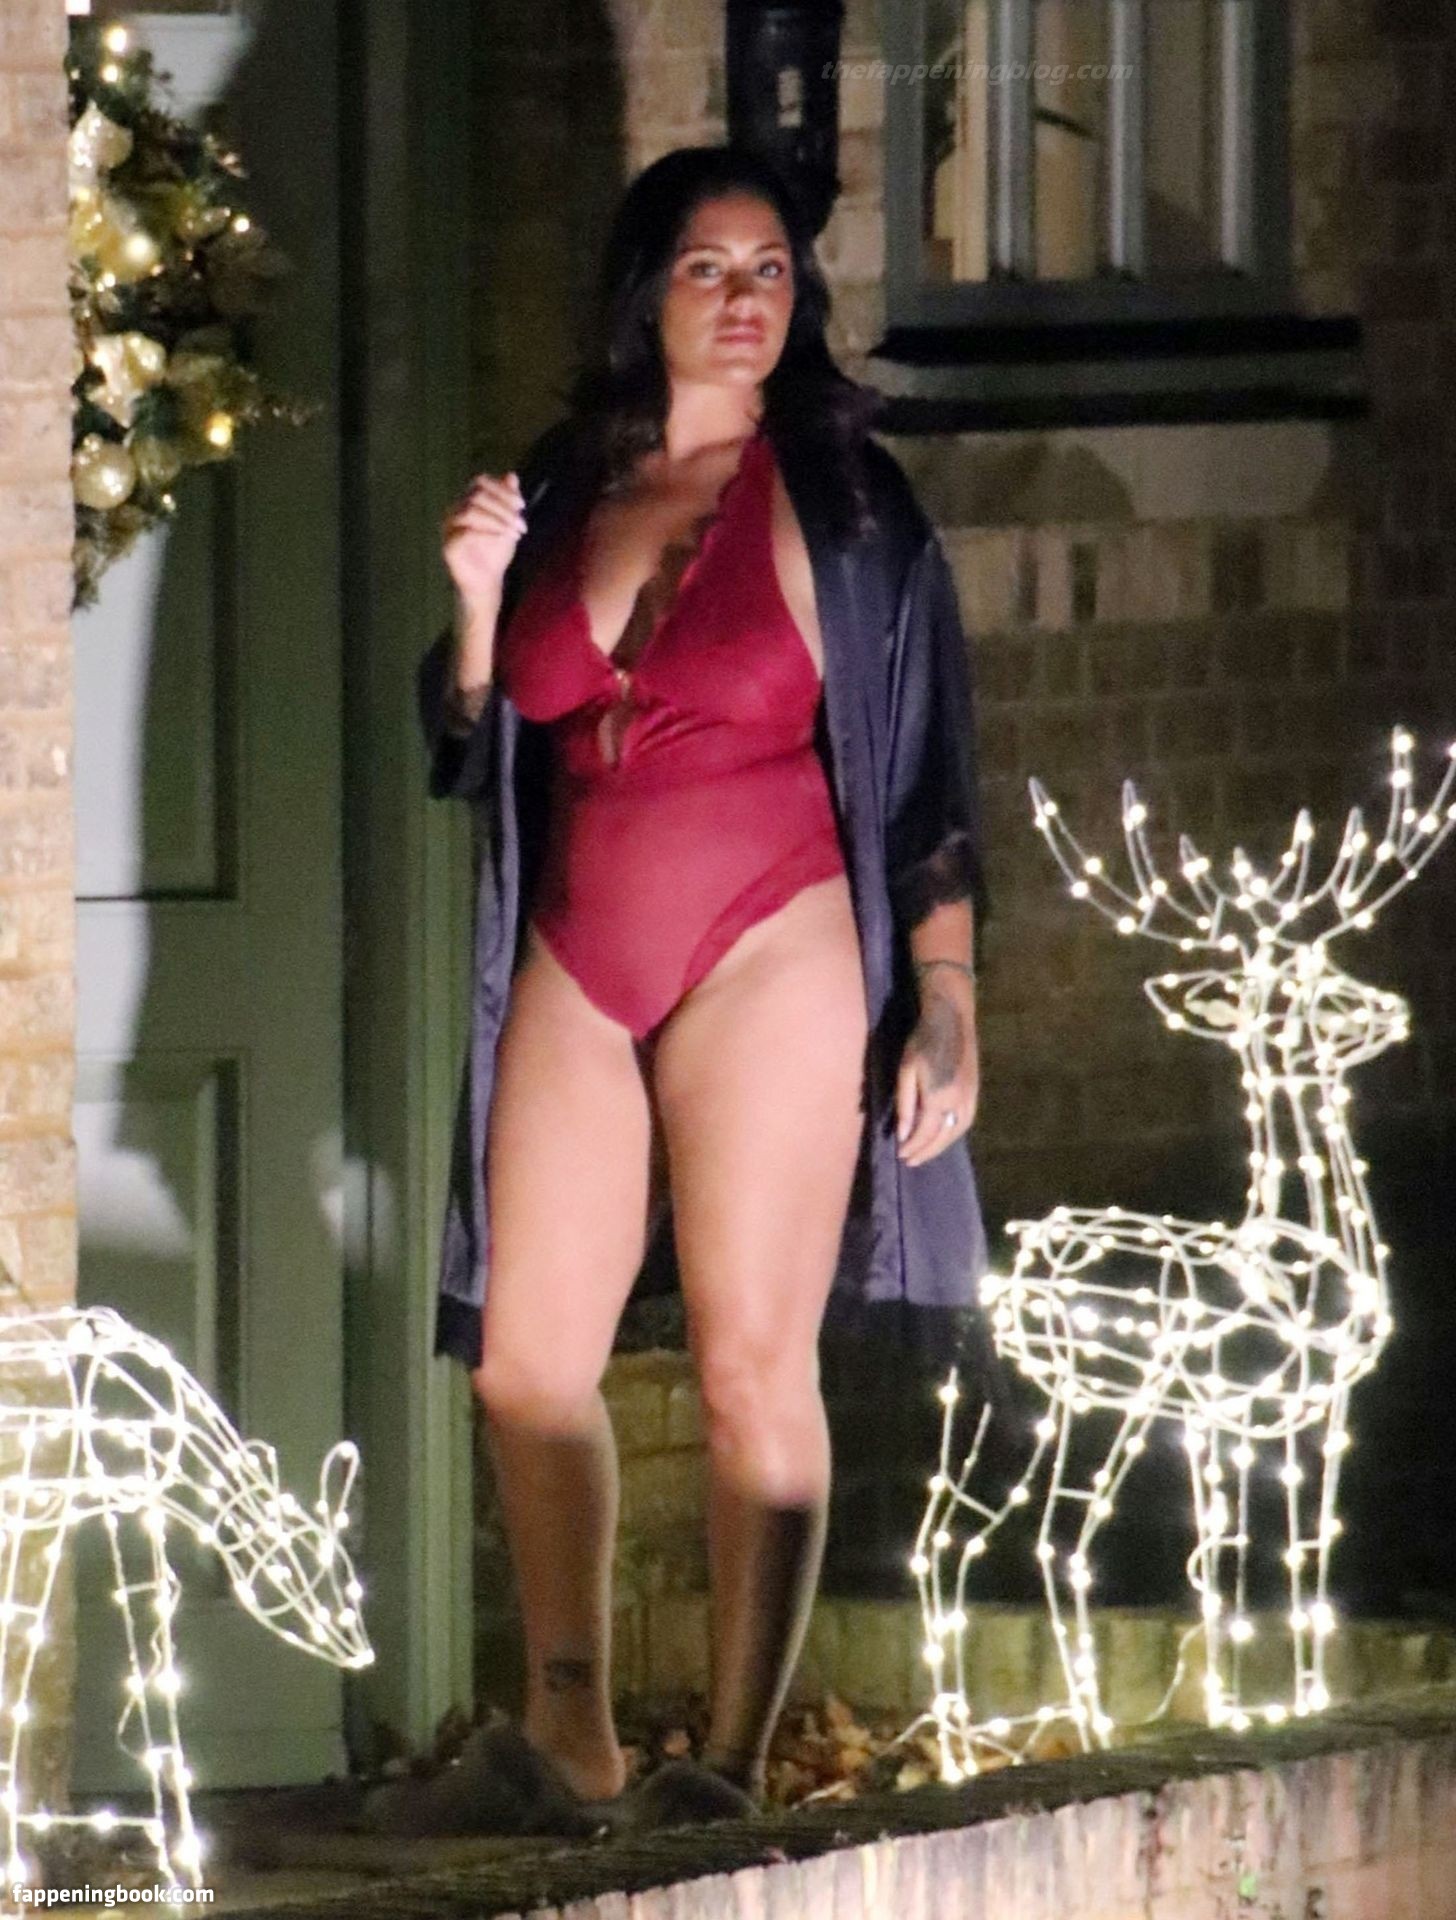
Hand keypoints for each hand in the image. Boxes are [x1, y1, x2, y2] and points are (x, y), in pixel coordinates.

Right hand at [442, 470, 527, 601]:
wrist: (488, 582)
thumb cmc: (496, 552)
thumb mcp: (508, 523)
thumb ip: (509, 500)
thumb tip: (512, 475)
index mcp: (468, 502)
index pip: (481, 482)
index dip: (502, 490)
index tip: (522, 506)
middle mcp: (455, 510)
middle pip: (477, 495)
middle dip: (504, 508)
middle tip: (521, 526)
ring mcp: (449, 528)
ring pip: (470, 511)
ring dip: (497, 520)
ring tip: (514, 534)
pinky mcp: (449, 546)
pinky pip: (464, 532)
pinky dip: (486, 533)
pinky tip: (501, 540)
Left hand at [894, 971, 978, 1166]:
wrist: (951, 1018)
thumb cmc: (922, 1042)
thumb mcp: (906, 1071)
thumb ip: (904, 1105)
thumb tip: (902, 1134)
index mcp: (938, 1098)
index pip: (925, 1133)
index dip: (912, 1147)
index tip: (901, 1155)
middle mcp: (958, 1102)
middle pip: (943, 1137)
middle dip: (926, 1151)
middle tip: (911, 1160)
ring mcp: (970, 1097)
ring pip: (957, 1131)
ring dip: (942, 1145)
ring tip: (926, 1151)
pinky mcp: (975, 1090)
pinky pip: (966, 1120)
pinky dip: (954, 1132)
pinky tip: (944, 1133)